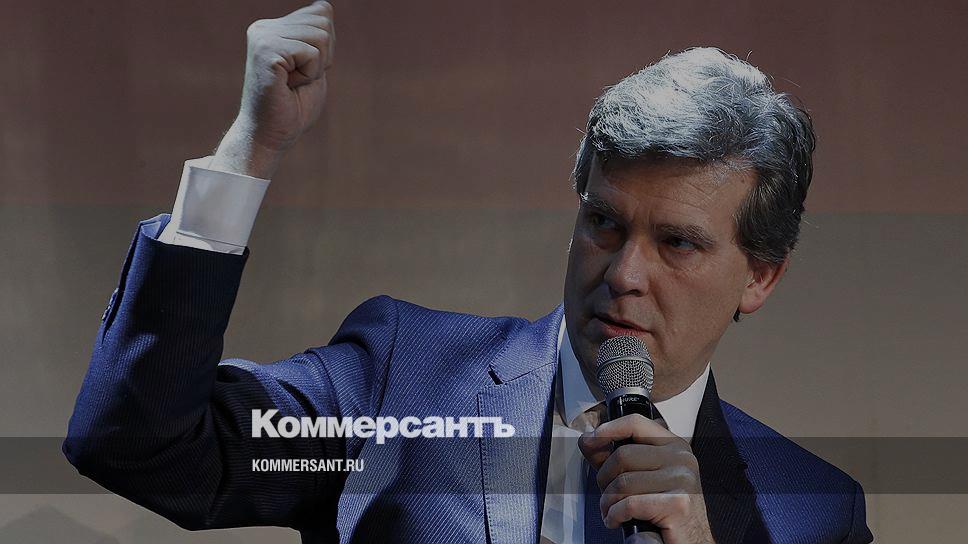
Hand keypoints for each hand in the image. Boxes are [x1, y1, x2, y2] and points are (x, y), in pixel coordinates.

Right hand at [213, 1, 334, 177]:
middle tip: (299, 79)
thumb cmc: (294, 107)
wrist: (271, 136)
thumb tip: (324, 7)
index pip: (322, 11)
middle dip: (324, 55)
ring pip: (320, 36)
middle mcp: (264, 27)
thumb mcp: (315, 64)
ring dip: (316, 67)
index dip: (327, 46)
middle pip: (323, 20)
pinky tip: (288, 86)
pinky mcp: (265, 50)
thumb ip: (319, 36)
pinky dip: (309, 74)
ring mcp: (263, 36)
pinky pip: (311, 53)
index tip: (305, 69)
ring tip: (293, 82)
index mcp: (274, 27)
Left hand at [578, 414, 714, 543]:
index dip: (608, 429)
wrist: (692, 540)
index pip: (635, 423)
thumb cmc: (667, 511)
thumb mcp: (643, 476)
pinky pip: (630, 504)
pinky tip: (617, 520)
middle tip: (607, 495)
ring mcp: (682, 480)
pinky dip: (615, 515)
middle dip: (604, 479)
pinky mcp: (677, 504)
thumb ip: (617, 458)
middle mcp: (681, 458)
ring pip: (623, 482)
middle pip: (622, 455)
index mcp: (674, 446)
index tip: (590, 440)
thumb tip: (587, 440)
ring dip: (607, 502)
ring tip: (611, 511)